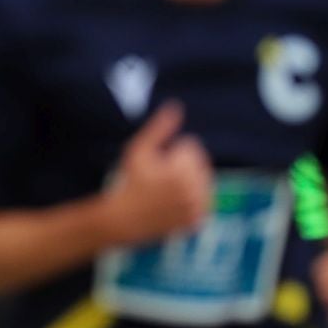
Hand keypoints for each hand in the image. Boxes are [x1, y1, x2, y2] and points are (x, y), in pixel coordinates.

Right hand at [99, 103, 213, 245]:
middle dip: (182, 167)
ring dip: (189, 182)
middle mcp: (194, 190)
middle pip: (200, 164)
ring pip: (203, 182)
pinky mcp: (198, 221)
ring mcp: (198, 208)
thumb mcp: (138, 150)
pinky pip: (204, 200)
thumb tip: (176, 106)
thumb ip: (160, 128)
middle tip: (159, 179)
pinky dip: (192, 200)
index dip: (171, 153)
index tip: (156, 166)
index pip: (191, 147)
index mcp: (182, 171)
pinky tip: (173, 204)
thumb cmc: (129, 181)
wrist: (124, 220)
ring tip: (166, 191)